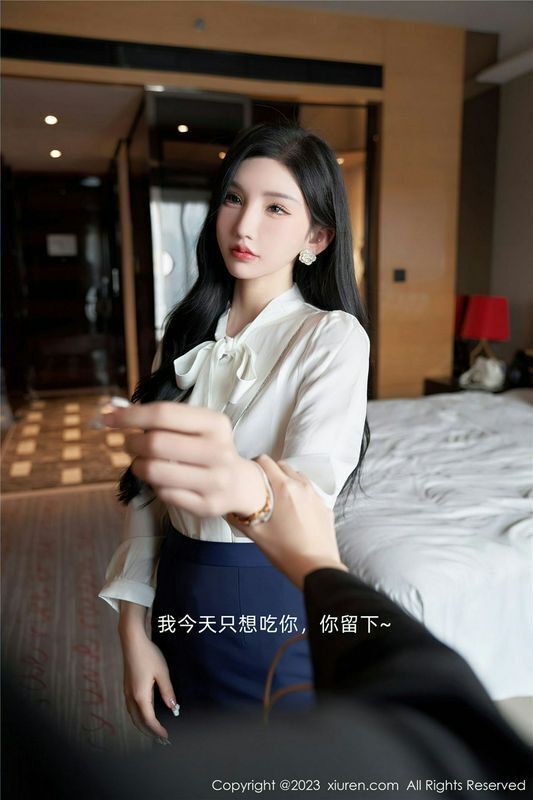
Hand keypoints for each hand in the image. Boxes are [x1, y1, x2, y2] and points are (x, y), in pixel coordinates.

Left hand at [102, 402, 265, 517]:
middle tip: (130, 445)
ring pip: (156, 472)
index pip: (163, 414)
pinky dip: (154, 485)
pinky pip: (164, 493)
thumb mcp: (197, 426)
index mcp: (214, 423)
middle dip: (132, 443)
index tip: (108, 418)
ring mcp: (214, 480)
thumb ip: (162, 418)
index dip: (130, 415)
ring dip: (138, 466)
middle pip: (155, 443)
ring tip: (141, 463)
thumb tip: (114, 411)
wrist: (240, 484)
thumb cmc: (208, 448)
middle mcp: (218, 450)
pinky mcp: (206, 505)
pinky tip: (160, 480)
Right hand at [119, 625, 176, 740]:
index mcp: (140, 696)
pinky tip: (145, 714)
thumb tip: (173, 708)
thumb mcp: (162, 672)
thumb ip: (167, 691)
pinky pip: (131, 709)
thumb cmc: (148, 655)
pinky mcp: (127, 687)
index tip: (167, 737)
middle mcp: (131, 697)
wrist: (132, 641)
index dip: (158, 730)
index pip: (149, 720)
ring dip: (143, 726)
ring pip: (133, 716)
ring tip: (154, 731)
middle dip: (150, 732)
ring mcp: (127, 692)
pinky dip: (139, 717)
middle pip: (139, 722)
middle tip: (161, 739)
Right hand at [230, 455, 347, 589]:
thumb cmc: (286, 552)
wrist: (316, 568)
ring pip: (298, 477)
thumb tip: (229, 509)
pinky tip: (294, 512)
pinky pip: (310, 492)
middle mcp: (301, 486)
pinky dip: (301, 495)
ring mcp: (316, 496)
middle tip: (262, 488)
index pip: (266, 461)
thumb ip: (239, 517)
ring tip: (279, 499)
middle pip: (283, 466)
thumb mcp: (256, 534)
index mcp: (283, 488)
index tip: (251, 475)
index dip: (255, 465)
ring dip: (287, 481)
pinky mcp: (324, 506)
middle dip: (271, 472)